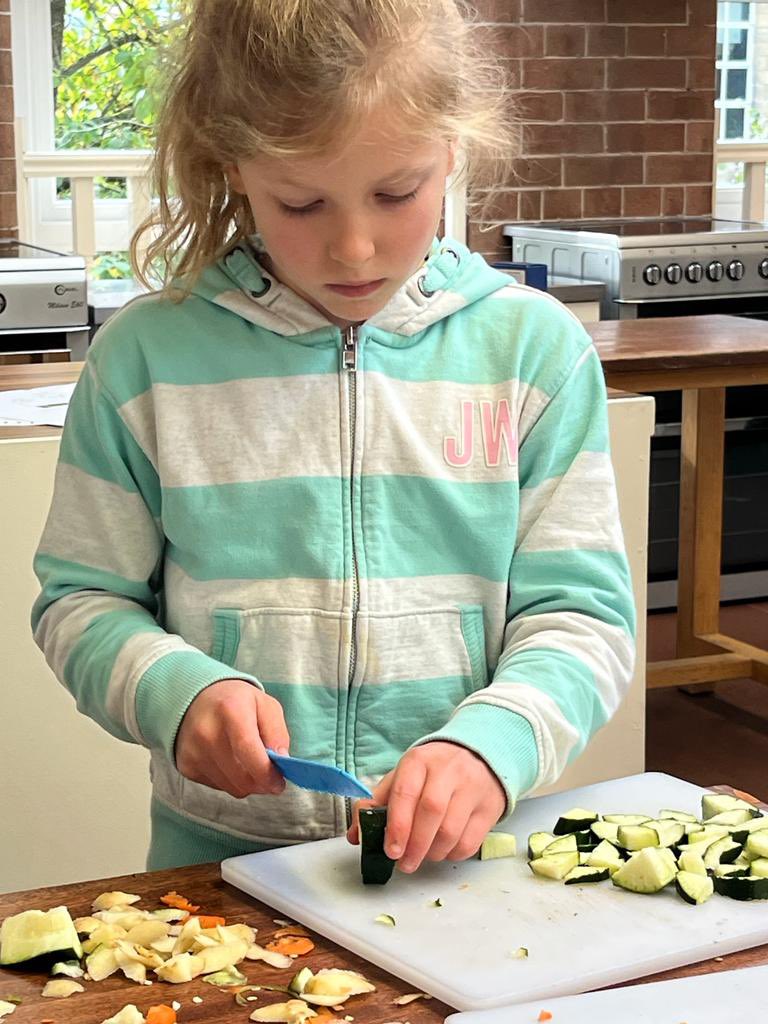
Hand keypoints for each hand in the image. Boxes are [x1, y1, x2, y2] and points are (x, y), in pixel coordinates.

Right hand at [175, 679, 289, 797]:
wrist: (195, 699)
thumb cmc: (236, 702)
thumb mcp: (265, 704)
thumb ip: (277, 732)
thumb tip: (281, 761)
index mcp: (231, 709)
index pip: (248, 750)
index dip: (266, 773)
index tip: (278, 783)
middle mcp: (206, 731)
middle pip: (241, 776)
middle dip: (261, 782)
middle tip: (270, 776)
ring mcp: (193, 751)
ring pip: (232, 787)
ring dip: (247, 782)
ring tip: (249, 762)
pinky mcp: (186, 765)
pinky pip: (218, 787)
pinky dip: (230, 780)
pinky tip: (229, 761)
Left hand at [346, 741, 505, 872]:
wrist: (479, 754)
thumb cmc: (433, 771)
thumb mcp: (403, 777)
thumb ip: (377, 803)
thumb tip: (356, 835)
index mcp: (419, 761)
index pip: (406, 793)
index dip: (397, 826)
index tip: (391, 851)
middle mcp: (447, 770)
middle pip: (431, 812)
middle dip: (415, 845)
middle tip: (405, 864)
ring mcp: (472, 787)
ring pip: (451, 831)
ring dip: (432, 853)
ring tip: (423, 856)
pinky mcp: (489, 806)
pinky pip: (470, 841)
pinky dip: (453, 854)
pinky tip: (444, 850)